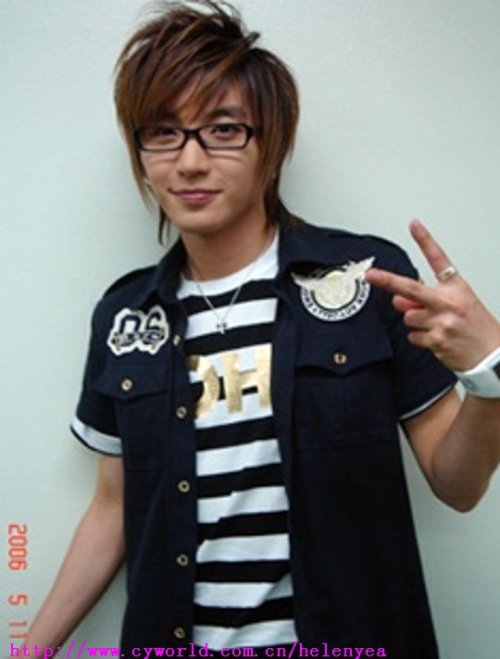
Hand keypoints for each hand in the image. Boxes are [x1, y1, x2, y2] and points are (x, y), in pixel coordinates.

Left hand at [365, 219, 499, 371]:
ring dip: (416, 322)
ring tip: (438, 327)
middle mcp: (448, 302)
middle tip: (370, 275)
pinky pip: (413, 336)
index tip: (414, 225)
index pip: (439, 260)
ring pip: (408, 317)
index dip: (425, 241)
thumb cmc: (476, 328)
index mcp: (457, 288)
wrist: (492, 356)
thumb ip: (427, 299)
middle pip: (410, 288)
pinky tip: (438, 340)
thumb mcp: (458, 305)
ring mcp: (441, 322)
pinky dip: (421, 339)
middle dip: (386, 280)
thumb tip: (398, 299)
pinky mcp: (436, 341)